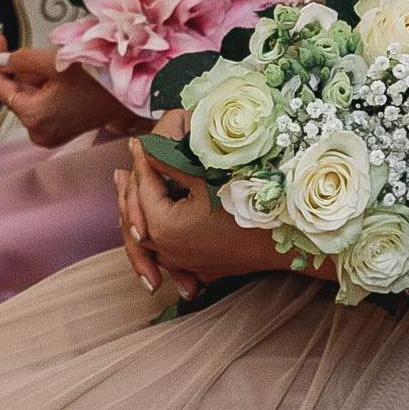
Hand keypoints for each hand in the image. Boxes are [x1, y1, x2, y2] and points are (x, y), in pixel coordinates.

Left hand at [0, 40, 138, 146]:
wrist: (127, 93)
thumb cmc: (99, 78)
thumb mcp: (54, 61)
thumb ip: (18, 59)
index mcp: (35, 116)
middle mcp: (37, 133)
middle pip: (14, 92)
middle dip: (25, 72)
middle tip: (48, 59)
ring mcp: (46, 136)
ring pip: (27, 98)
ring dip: (36, 81)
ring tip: (62, 75)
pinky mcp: (55, 134)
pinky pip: (38, 107)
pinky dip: (44, 92)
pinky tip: (63, 86)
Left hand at [116, 139, 281, 299]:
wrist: (284, 241)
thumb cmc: (247, 206)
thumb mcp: (205, 177)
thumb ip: (168, 161)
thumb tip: (141, 146)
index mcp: (162, 226)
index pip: (143, 187)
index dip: (141, 161)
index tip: (138, 141)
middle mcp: (166, 249)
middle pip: (137, 215)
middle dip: (130, 190)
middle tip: (123, 167)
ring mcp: (182, 263)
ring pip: (148, 237)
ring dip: (138, 215)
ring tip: (131, 194)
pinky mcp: (199, 268)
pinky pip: (167, 252)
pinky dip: (157, 236)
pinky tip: (155, 227)